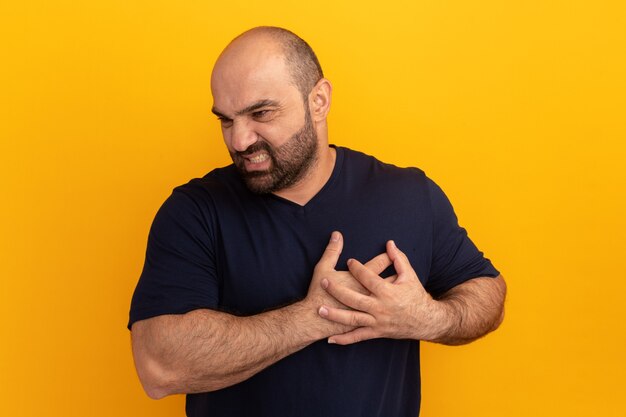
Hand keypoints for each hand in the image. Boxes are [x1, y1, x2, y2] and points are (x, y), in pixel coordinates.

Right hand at [303, 231, 391, 338]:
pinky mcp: (365, 322)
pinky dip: (386, 309)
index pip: (378, 265)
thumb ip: (331, 251)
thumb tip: (337, 234)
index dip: (386, 257)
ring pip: (388, 299)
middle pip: (388, 281)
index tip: (390, 252)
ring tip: (401, 286)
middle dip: (396, 273)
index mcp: (361, 281)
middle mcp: (369, 295)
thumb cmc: (318, 293)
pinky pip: (381, 314)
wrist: (314, 320)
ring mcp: (369, 310)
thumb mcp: (323, 268)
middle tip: (402, 268)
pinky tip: (390, 307)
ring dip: (395, 292)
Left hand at [319, 240, 443, 344]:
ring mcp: (377, 322)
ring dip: (335, 315)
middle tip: (324, 281)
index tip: (348, 261)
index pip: (369, 278)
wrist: (426, 322)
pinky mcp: (376, 332)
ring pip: (353, 319)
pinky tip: (330, 340)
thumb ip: (399, 259)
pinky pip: (358, 337)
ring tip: (320, 309)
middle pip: (355, 299)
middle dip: (337, 290)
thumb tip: (389, 243)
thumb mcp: (410, 276)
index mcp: (388, 292)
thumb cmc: (416, 296)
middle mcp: (381, 308)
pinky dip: (344, 340)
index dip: (358, 269)